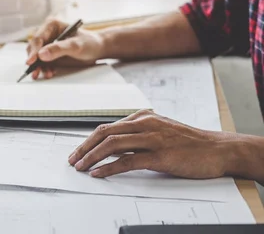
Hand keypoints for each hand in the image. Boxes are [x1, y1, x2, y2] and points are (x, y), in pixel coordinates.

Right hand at [26, 19, 105, 79]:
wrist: (98, 49)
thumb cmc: (90, 43)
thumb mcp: (75, 45)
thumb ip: (58, 49)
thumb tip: (41, 54)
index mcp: (52, 25)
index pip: (38, 38)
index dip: (34, 50)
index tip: (31, 61)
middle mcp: (48, 34)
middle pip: (34, 47)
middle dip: (34, 60)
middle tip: (35, 71)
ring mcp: (49, 44)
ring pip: (37, 56)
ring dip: (39, 66)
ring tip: (45, 74)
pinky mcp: (51, 54)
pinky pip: (43, 62)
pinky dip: (44, 68)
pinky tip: (49, 73)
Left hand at [67, 110, 238, 178]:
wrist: (218, 149)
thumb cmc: (188, 143)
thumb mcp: (159, 131)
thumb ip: (137, 135)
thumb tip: (111, 147)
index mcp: (142, 117)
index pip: (107, 127)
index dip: (89, 140)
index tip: (77, 151)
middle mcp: (145, 124)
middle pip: (104, 133)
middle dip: (84, 147)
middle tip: (72, 160)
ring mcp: (152, 138)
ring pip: (112, 144)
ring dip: (92, 157)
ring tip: (81, 167)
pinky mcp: (160, 155)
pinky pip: (128, 161)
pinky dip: (109, 167)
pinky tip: (99, 173)